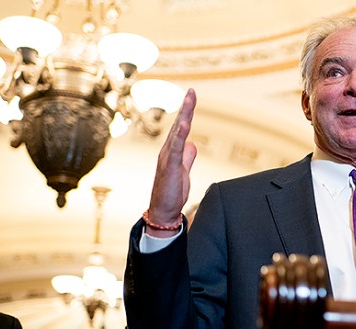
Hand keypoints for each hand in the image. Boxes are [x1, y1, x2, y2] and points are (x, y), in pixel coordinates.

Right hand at [147, 88, 198, 237]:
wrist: (163, 210)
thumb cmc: (171, 192)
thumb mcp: (183, 171)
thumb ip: (187, 157)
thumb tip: (192, 144)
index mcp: (173, 151)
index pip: (182, 128)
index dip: (187, 112)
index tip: (192, 96)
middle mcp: (168, 151)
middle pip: (179, 125)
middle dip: (186, 108)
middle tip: (192, 91)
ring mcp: (168, 158)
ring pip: (177, 133)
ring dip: (183, 116)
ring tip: (189, 101)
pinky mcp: (170, 167)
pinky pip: (175, 149)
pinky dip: (179, 136)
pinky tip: (184, 125)